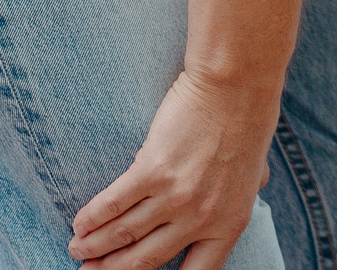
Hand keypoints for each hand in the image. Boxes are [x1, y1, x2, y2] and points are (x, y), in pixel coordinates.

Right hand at [68, 70, 275, 269]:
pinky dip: (91, 219)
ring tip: (78, 249)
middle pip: (145, 261)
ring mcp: (176, 197)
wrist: (236, 85)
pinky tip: (80, 224)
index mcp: (229, 225)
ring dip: (93, 247)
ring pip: (122, 235)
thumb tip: (258, 190)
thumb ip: (247, 191)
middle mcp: (201, 219)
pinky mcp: (153, 172)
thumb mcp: (255, 169)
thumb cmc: (248, 121)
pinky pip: (112, 205)